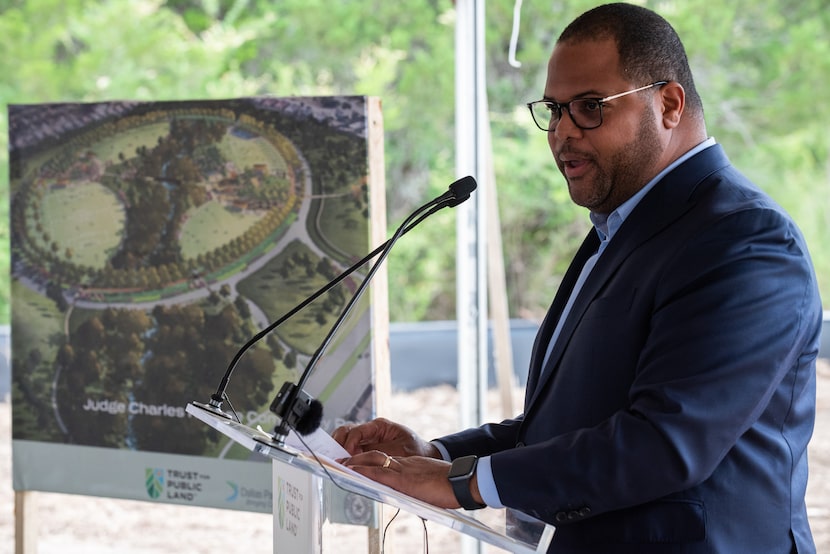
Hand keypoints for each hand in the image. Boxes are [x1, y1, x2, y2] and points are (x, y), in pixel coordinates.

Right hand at [332, 417, 440, 457]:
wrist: (426, 456)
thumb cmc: (415, 450)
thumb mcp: (400, 452)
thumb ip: (379, 453)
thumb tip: (362, 458)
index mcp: (380, 426)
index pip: (357, 430)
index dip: (349, 443)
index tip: (347, 456)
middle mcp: (371, 431)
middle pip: (346, 431)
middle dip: (338, 443)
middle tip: (335, 458)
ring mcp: (368, 440)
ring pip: (346, 440)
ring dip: (340, 450)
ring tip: (337, 462)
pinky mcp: (368, 450)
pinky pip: (353, 451)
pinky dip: (347, 457)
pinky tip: (345, 466)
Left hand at [340, 450, 463, 508]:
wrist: (460, 481)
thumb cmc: (450, 484)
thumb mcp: (430, 484)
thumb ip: (419, 488)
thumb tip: (417, 501)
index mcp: (411, 465)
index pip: (385, 460)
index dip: (370, 460)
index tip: (357, 462)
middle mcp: (404, 464)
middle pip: (375, 457)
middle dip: (357, 459)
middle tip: (342, 461)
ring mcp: (402, 470)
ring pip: (373, 461)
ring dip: (355, 463)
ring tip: (341, 464)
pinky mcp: (403, 479)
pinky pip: (379, 473)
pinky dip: (364, 471)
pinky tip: (353, 471)